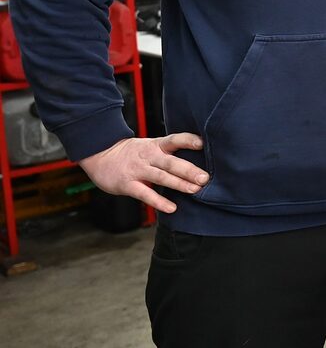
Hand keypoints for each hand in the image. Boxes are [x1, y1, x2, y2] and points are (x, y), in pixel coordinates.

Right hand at [77, 133, 208, 213]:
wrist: (98, 155)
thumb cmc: (131, 153)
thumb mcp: (149, 146)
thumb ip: (168, 152)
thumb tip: (195, 161)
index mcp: (155, 145)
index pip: (174, 139)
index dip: (188, 140)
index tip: (202, 143)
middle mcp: (148, 156)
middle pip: (171, 162)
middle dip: (189, 170)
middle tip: (205, 178)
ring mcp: (137, 170)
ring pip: (160, 177)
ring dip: (178, 183)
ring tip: (195, 190)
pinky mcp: (127, 184)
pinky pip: (145, 194)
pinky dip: (158, 201)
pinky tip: (171, 208)